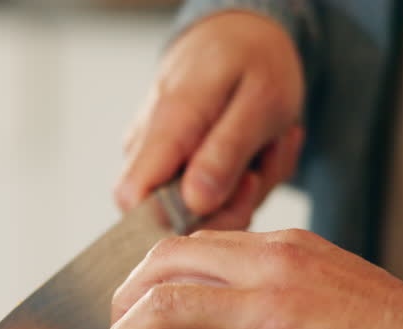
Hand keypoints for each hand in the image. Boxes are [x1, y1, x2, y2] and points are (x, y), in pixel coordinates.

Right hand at [115, 11, 305, 229]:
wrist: (240, 35)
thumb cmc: (253, 60)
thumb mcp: (262, 100)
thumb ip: (226, 151)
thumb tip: (196, 202)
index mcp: (167, 124)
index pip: (133, 198)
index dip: (177, 219)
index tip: (232, 195)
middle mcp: (149, 145)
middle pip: (168, 215)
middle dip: (231, 206)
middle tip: (266, 163)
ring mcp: (157, 158)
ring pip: (195, 210)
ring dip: (245, 191)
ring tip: (268, 144)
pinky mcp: (172, 167)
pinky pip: (206, 198)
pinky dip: (242, 183)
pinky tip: (258, 149)